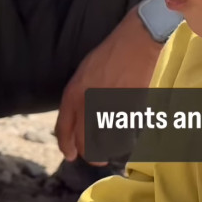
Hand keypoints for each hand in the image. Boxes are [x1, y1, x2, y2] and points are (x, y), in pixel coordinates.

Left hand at [56, 9, 162, 161]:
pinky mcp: (129, 108)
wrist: (138, 41)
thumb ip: (78, 96)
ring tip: (112, 148)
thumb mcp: (85, 73)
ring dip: (108, 147)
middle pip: (83, 141)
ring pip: (105, 140)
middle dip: (89, 154)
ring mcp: (109, 106)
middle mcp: (88, 102)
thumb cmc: (111, 53)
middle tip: (96, 159)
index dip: (66, 145)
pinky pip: (124, 130)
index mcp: (74, 92)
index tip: (70, 155)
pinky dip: (125, 136)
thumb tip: (77, 120)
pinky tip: (127, 133)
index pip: (63, 128)